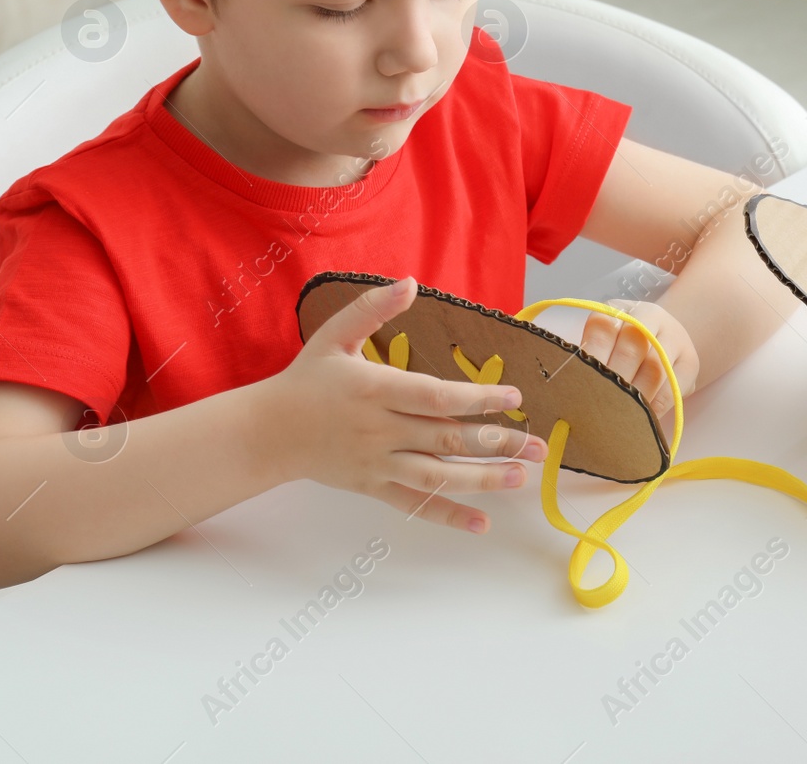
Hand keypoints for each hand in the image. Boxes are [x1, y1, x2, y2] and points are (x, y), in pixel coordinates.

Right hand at [261, 277, 548, 532]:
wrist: (268, 431)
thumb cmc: (307, 379)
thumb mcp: (333, 335)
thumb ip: (372, 308)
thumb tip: (411, 282)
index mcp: (374, 389)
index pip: (435, 396)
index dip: (477, 398)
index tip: (514, 398)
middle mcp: (380, 429)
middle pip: (445, 439)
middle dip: (496, 444)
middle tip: (538, 448)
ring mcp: (377, 462)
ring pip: (437, 475)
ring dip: (482, 480)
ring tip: (522, 479)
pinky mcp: (373, 486)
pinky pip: (415, 504)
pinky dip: (448, 515)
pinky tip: (481, 524)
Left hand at [578, 299, 699, 418]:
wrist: (665, 340)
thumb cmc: (623, 349)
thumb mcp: (605, 343)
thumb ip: (590, 358)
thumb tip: (568, 388)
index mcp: (620, 310)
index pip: (603, 327)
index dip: (593, 356)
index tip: (582, 381)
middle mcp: (650, 317)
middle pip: (631, 347)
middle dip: (615, 380)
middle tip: (600, 404)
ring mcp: (674, 337)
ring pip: (656, 367)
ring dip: (636, 394)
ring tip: (620, 414)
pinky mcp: (690, 361)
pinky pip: (673, 387)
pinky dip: (655, 405)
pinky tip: (642, 416)